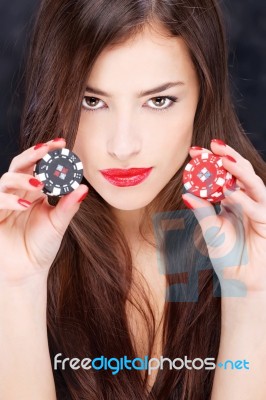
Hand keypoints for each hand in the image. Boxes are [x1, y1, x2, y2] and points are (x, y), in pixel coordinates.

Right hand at [0, 138, 88, 284]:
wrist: (28, 271)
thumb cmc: (42, 246)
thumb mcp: (59, 223)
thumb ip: (69, 206)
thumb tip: (84, 188)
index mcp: (35, 193)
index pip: (39, 166)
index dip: (49, 154)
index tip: (63, 144)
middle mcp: (19, 194)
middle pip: (20, 164)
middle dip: (34, 153)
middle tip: (49, 147)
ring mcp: (5, 203)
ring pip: (6, 179)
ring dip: (23, 177)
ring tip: (40, 184)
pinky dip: (9, 199)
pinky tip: (25, 204)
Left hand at [182, 139, 265, 298]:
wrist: (241, 281)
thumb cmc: (227, 256)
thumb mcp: (210, 231)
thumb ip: (202, 212)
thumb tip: (186, 194)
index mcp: (232, 200)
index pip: (223, 175)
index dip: (211, 162)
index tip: (194, 151)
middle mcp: (247, 200)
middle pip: (240, 172)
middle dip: (227, 157)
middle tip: (211, 145)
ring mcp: (259, 209)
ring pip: (253, 184)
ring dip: (239, 171)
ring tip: (222, 159)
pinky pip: (258, 207)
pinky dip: (244, 200)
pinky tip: (230, 194)